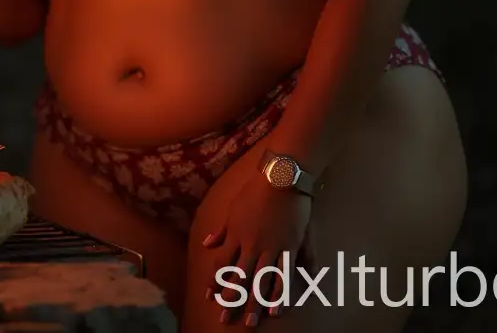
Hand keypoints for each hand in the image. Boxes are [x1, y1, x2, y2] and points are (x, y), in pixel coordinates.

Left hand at [203, 178, 315, 324]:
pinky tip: (276, 308)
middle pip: (240, 277)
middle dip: (232, 300)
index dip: (216, 281)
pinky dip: (280, 293)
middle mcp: (251, 245)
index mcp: (236, 235)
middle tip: (226, 319)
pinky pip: (284, 274)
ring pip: (261, 281)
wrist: (280, 178)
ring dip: (255, 303)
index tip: (209, 297)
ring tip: (252, 322)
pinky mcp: (289, 247)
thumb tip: (207, 244)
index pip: (222, 263)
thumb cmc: (255, 191)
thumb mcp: (232, 209)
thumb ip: (221, 230)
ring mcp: (271, 247)